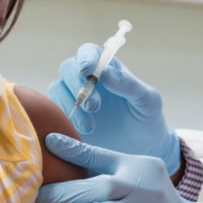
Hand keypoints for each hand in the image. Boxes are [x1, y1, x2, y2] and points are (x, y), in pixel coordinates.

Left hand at [38, 133, 196, 202]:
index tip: (48, 142)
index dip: (73, 150)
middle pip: (99, 186)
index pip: (100, 155)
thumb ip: (107, 169)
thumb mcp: (136, 178)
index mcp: (136, 165)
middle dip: (66, 192)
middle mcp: (143, 185)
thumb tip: (62, 157)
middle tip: (40, 198)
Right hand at [48, 43, 180, 174]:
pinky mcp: (68, 119)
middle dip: (78, 85)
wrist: (144, 149)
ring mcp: (76, 100)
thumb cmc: (148, 119)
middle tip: (94, 107)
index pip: (89, 52)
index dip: (85, 57)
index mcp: (107, 68)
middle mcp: (88, 80)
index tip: (87, 70)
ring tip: (90, 127)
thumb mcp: (147, 100)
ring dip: (70, 105)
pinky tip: (79, 132)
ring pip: (57, 89)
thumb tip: (104, 73)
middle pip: (68, 69)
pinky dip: (62, 120)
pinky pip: (54, 112)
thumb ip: (128, 84)